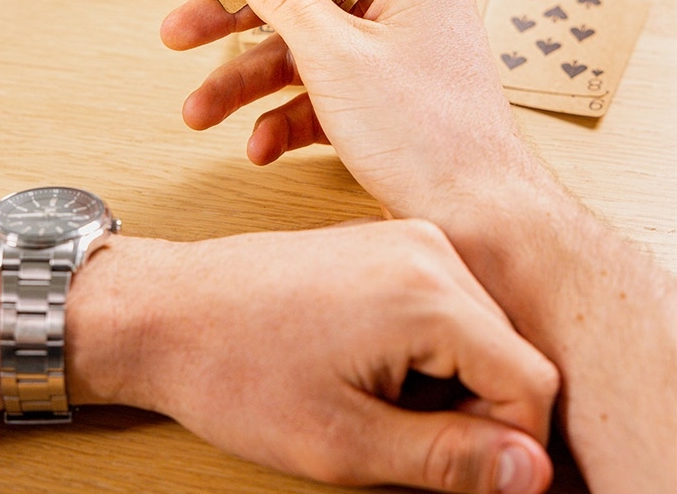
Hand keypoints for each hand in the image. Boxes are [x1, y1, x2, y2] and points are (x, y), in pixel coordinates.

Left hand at [75, 221, 557, 492]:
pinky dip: (427, 349)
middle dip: (478, 412)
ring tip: (381, 401)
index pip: (532, 384)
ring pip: (481, 330)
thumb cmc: (238, 373)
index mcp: (427, 293)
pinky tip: (373, 367)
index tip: (459, 476)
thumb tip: (532, 471)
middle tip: (405, 441)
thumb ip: (449, 460)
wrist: (173, 309)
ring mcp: (406, 237)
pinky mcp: (386, 240)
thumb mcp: (345, 441)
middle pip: (511, 353)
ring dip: (451, 381)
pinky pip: (445, 303)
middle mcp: (427, 248)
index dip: (511, 449)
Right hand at [161, 0, 531, 222]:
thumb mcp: (337, 57)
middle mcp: (405, 5)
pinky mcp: (384, 99)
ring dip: (249, 84)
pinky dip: (288, 119)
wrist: (478, 227)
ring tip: (198, 113)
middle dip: (237, 27)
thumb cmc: (428, 135)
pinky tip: (261, 148)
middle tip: (177, 34)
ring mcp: (394, 54)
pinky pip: (323, 93)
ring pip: (305, 50)